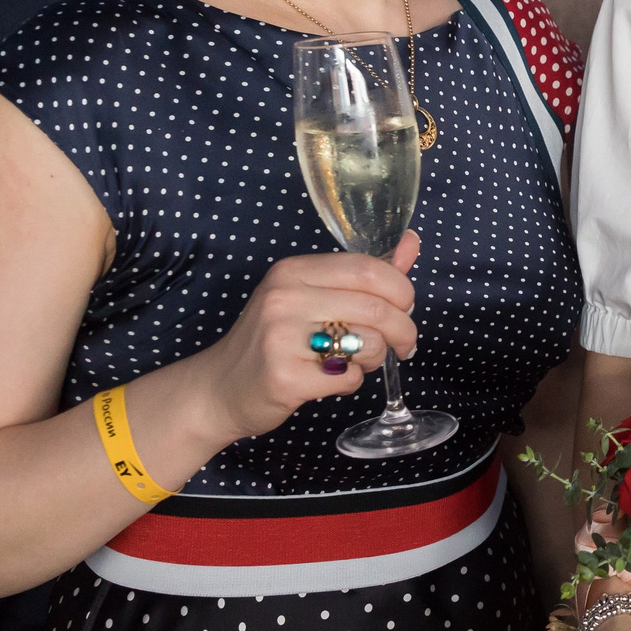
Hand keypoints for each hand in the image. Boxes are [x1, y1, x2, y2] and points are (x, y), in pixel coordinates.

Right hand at [190, 232, 420, 444]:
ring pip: (369, 343)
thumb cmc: (272, 339)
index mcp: (293, 271)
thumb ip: (363, 272)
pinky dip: (352, 381)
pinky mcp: (285, 378)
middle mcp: (285, 298)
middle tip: (404, 343)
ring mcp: (282, 339)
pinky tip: (333, 378)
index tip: (405, 307)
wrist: (219, 387)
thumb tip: (411, 243)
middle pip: (377, 308)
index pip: (369, 268)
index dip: (401, 290)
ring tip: (359, 360)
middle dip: (404, 329)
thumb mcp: (310, 295)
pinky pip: (349, 378)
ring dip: (377, 357)